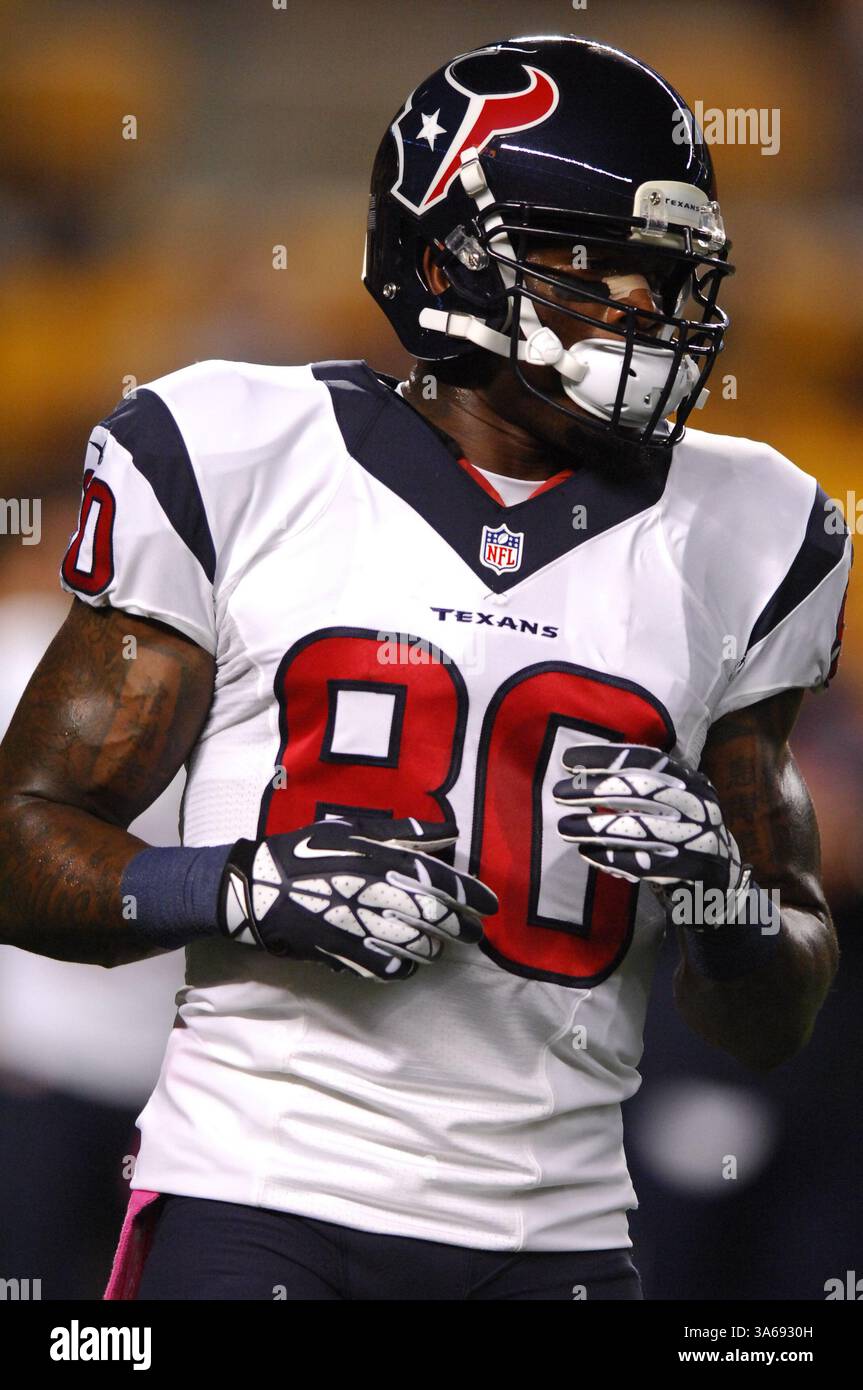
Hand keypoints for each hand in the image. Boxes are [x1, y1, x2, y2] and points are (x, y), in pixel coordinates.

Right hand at [218, 816, 496, 979]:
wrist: (256, 889)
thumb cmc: (304, 852)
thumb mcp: (351, 830)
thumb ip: (402, 833)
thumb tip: (447, 832)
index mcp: (379, 860)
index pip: (438, 879)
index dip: (469, 895)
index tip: (491, 906)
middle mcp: (374, 893)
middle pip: (434, 917)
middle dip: (461, 926)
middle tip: (474, 932)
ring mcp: (359, 927)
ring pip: (416, 946)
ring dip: (435, 948)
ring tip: (441, 946)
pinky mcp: (343, 953)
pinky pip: (387, 968)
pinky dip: (404, 967)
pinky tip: (407, 961)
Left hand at [553, 742, 744, 894]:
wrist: (723, 880)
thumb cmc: (682, 833)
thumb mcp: (671, 800)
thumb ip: (638, 786)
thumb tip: (581, 774)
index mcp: (689, 780)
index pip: (645, 759)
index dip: (606, 756)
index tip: (568, 760)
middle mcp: (698, 804)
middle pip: (641, 790)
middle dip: (596, 789)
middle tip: (560, 792)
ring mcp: (698, 837)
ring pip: (639, 828)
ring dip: (595, 827)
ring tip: (564, 827)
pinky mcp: (691, 870)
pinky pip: (644, 863)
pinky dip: (612, 858)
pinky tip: (588, 853)